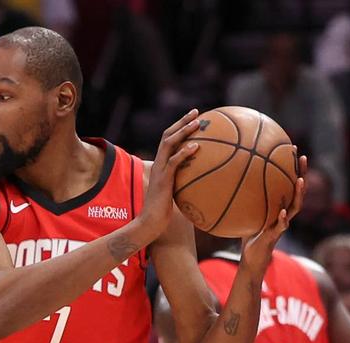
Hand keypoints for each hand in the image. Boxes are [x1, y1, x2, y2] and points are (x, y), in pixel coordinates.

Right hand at [136, 109, 203, 241]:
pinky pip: (174, 163)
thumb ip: (183, 183)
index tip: (193, 118)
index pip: (168, 141)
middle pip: (167, 135)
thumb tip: (199, 182)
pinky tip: (196, 147)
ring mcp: (160, 171)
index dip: (179, 127)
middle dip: (182, 122)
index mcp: (160, 165)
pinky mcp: (163, 180)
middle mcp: (158, 164)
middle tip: (197, 112)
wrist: (149, 223)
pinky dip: (184, 153)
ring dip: (184, 131)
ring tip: (198, 123)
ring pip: (169, 144)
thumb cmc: (162, 213)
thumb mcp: (174, 193)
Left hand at [239, 154, 307, 270]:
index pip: (287, 183)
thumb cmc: (248, 235)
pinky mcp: (274, 237)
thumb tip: (224, 180)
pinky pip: (281, 227)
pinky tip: (282, 211)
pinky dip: (282, 219)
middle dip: (301, 173)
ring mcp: (281, 225)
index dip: (291, 167)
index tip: (291, 149)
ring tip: (300, 180)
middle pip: (297, 190)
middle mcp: (283, 213)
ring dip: (299, 194)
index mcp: (278, 206)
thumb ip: (240, 199)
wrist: (251, 259)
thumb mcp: (244, 213)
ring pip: (294, 207)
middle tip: (302, 156)